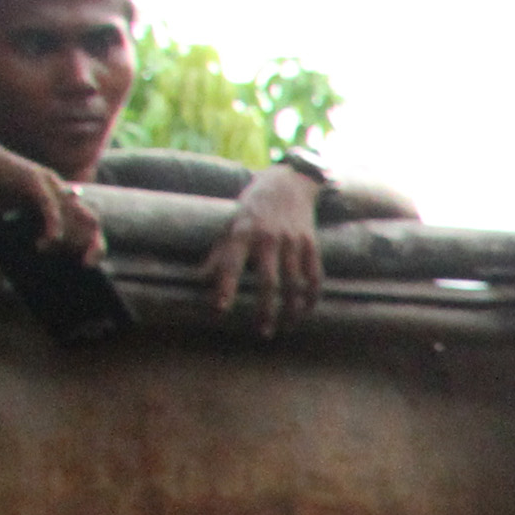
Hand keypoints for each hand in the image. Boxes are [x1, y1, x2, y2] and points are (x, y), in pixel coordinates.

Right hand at [0, 132, 102, 260]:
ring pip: (81, 214)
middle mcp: (58, 193)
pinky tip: (48, 242)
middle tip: (87, 266)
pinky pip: (51, 205)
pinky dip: (53, 225)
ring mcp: (49, 184)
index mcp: (54, 202)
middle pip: (92, 221)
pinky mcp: (34, 179)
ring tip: (76, 260)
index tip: (86, 267)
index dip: (91, 246)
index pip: (85, 225)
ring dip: (82, 239)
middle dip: (96, 245)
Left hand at [206, 165, 326, 331]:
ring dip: (291, 309)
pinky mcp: (312, 243)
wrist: (290, 182)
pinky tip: (306, 311)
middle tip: (262, 332)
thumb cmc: (254, 207)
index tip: (220, 309)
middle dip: (266, 310)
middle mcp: (269, 237)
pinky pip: (315, 276)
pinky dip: (312, 296)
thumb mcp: (231, 224)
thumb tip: (200, 280)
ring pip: (295, 283)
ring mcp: (293, 240)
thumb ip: (219, 254)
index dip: (225, 286)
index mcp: (243, 232)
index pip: (232, 263)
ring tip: (286, 327)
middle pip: (269, 281)